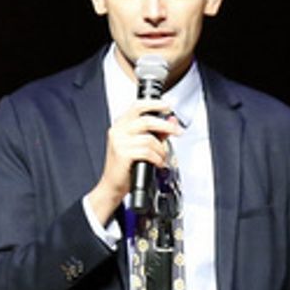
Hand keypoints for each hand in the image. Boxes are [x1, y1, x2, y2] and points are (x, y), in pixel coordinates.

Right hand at [86, 99, 181, 223]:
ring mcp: (119, 142)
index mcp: (120, 125)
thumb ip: (156, 132)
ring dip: (161, 149)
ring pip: (149, 139)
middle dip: (166, 126)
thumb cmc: (125, 166)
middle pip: (146, 120)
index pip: (137, 106)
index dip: (154, 104)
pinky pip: (147, 152)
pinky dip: (156, 158)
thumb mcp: (141, 145)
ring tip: (161, 157)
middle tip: (177, 131)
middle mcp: (118, 130)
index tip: (168, 107)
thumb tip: (171, 120)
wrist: (112, 185)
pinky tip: (156, 163)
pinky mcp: (122, 154)